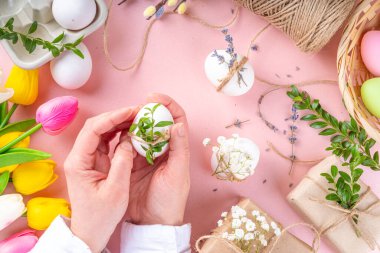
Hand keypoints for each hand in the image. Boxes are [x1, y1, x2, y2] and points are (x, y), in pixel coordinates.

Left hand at [64, 107, 138, 252]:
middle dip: (116, 116)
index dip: (112, 117)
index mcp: (78, 162)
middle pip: (95, 126)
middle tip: (137, 111)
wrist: (90, 231)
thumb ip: (123, 163)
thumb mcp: (116, 191)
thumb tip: (129, 140)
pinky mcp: (93, 161)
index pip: (93, 130)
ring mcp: (86, 158)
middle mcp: (79, 156)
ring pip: (100, 131)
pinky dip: (118, 133)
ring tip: (136, 118)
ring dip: (117, 123)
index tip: (131, 111)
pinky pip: (105, 141)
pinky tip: (130, 130)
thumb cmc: (101, 215)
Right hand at [127, 94, 189, 225]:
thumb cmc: (170, 199)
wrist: (151, 221)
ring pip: (140, 131)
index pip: (176, 120)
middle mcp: (162, 148)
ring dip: (133, 122)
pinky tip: (117, 132)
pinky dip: (122, 136)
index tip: (154, 98)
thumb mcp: (177, 174)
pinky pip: (126, 143)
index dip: (167, 105)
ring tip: (125, 117)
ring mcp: (146, 155)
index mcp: (177, 149)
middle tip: (135, 107)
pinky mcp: (131, 162)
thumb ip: (179, 149)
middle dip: (147, 111)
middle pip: (156, 122)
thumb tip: (176, 124)